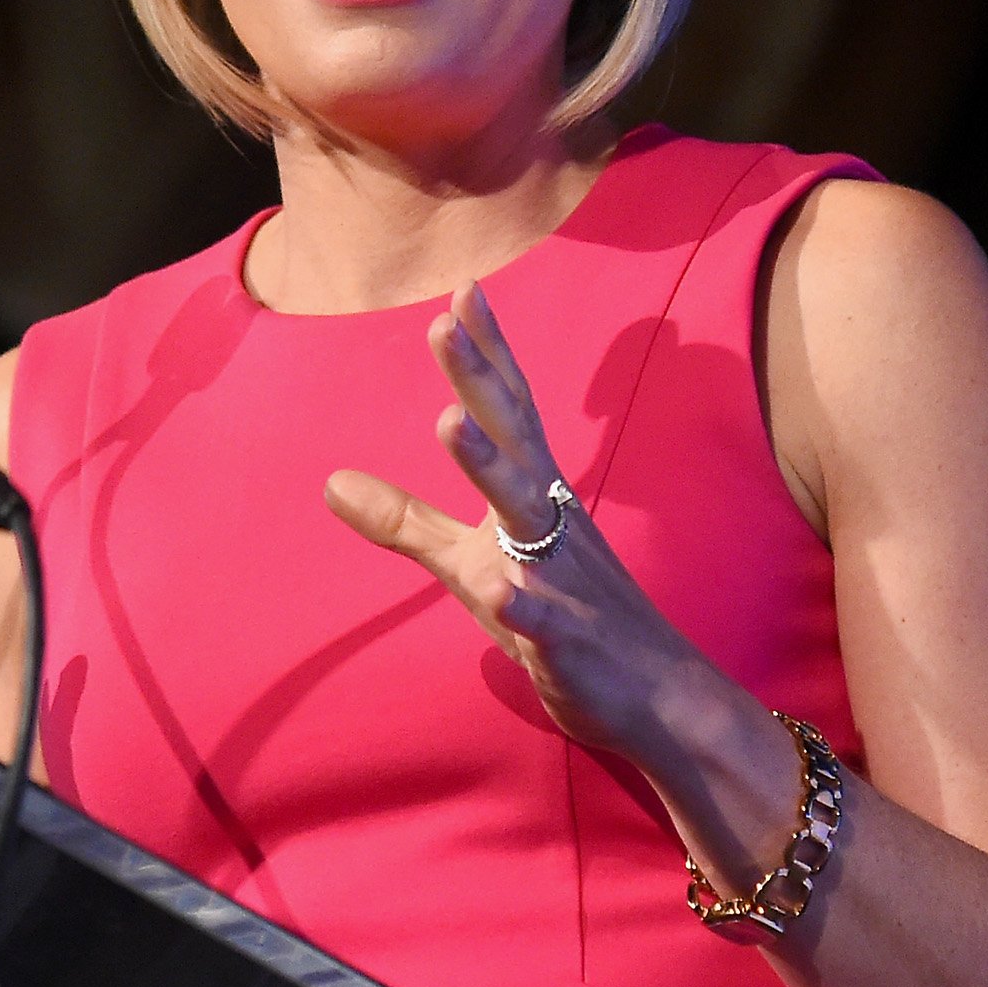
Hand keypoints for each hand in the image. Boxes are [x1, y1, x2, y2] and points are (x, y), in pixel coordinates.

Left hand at [322, 283, 741, 766]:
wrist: (656, 696)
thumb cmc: (564, 619)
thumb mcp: (471, 566)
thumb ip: (408, 523)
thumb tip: (330, 482)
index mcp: (533, 497)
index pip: (509, 411)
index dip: (487, 354)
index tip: (463, 291)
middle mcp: (551, 522)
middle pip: (514, 439)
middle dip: (481, 380)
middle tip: (446, 322)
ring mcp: (564, 578)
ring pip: (526, 517)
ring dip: (490, 468)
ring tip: (449, 422)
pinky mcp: (569, 640)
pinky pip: (546, 622)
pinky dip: (527, 608)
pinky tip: (504, 597)